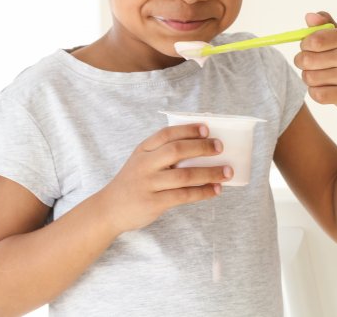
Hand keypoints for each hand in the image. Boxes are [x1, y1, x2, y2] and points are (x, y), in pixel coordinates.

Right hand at [98, 124, 232, 232]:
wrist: (109, 209)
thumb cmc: (133, 182)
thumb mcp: (140, 161)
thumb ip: (161, 154)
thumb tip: (199, 148)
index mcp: (143, 150)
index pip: (166, 134)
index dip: (187, 129)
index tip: (206, 128)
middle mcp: (145, 164)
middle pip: (176, 150)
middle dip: (202, 147)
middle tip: (220, 147)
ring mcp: (149, 184)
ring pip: (185, 175)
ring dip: (210, 172)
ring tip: (227, 172)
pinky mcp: (154, 202)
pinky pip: (184, 195)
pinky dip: (203, 192)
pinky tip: (215, 190)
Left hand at [294, 11, 336, 109]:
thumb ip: (322, 24)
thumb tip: (309, 16)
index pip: (314, 40)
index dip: (304, 44)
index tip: (308, 46)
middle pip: (307, 60)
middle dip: (301, 62)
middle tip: (309, 63)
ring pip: (309, 78)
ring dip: (308, 77)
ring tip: (319, 75)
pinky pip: (316, 94)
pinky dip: (314, 92)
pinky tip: (325, 88)